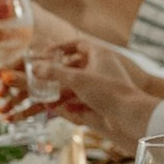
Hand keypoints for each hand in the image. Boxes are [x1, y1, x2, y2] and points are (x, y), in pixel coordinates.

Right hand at [35, 34, 152, 151]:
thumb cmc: (108, 92)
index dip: (61, 48)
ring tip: (43, 95)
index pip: (78, 44)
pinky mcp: (98, 105)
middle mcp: (100, 70)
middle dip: (56, 73)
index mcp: (100, 55)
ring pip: (74, 87)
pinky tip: (55, 109)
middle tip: (40, 76)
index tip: (46, 53)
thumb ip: (54, 72)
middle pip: (74, 67)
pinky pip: (78, 103)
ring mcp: (100, 89)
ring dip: (59, 91)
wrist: (129, 118)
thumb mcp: (77, 79)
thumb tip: (35, 69)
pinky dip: (67, 105)